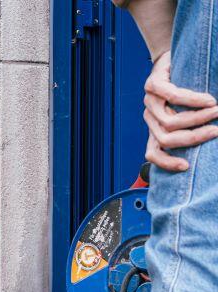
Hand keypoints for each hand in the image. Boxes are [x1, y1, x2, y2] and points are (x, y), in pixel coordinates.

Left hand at [143, 51, 217, 171]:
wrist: (171, 57)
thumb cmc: (186, 87)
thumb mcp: (187, 112)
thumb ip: (192, 127)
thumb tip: (213, 138)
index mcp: (155, 128)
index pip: (152, 153)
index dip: (166, 163)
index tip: (186, 166)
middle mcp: (149, 117)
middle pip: (166, 139)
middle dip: (193, 138)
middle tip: (216, 132)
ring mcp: (149, 101)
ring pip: (170, 121)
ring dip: (197, 118)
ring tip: (217, 111)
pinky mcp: (153, 84)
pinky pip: (174, 97)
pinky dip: (194, 101)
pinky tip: (209, 101)